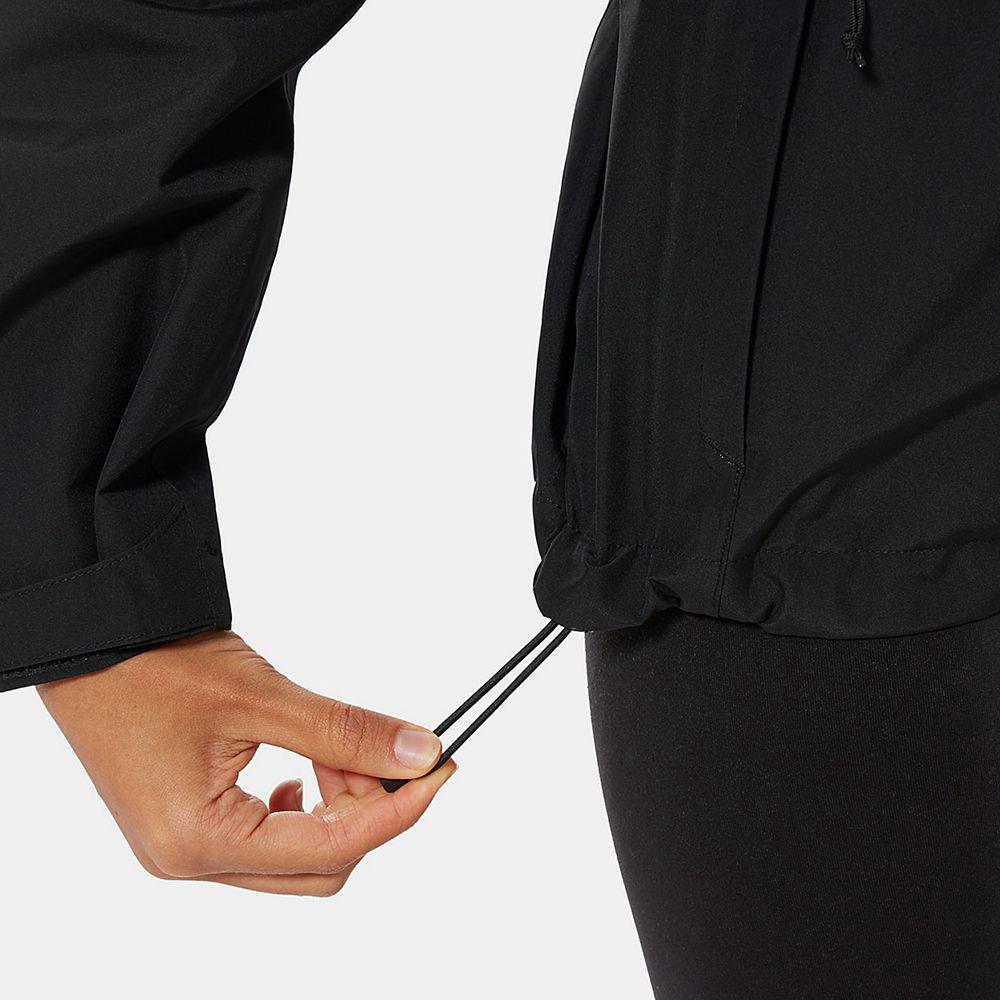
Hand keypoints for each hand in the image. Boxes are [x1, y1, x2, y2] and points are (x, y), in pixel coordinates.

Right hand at [38, 630, 454, 895]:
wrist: (91, 642)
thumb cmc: (152, 665)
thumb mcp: (262, 696)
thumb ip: (347, 730)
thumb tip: (420, 752)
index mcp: (199, 842)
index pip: (331, 848)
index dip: (397, 809)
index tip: (440, 772)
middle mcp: (187, 861)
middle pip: (317, 864)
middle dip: (365, 807)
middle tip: (390, 750)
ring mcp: (183, 849)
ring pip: (296, 854)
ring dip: (334, 801)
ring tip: (337, 744)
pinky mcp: (186, 826)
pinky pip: (266, 837)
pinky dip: (304, 801)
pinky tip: (307, 762)